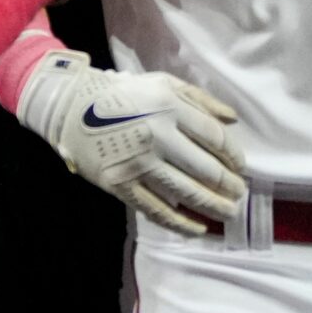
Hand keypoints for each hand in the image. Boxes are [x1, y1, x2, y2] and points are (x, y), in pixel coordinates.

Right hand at [15, 50, 248, 232]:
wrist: (70, 108)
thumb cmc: (123, 94)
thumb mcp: (163, 83)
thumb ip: (201, 99)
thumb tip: (233, 120)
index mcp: (171, 108)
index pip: (215, 138)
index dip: (234, 155)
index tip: (241, 167)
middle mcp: (158, 136)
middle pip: (206, 169)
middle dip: (229, 186)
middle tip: (239, 194)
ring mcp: (139, 163)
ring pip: (187, 193)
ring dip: (214, 206)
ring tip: (229, 212)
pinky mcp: (122, 184)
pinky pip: (158, 211)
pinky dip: (181, 223)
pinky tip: (198, 229)